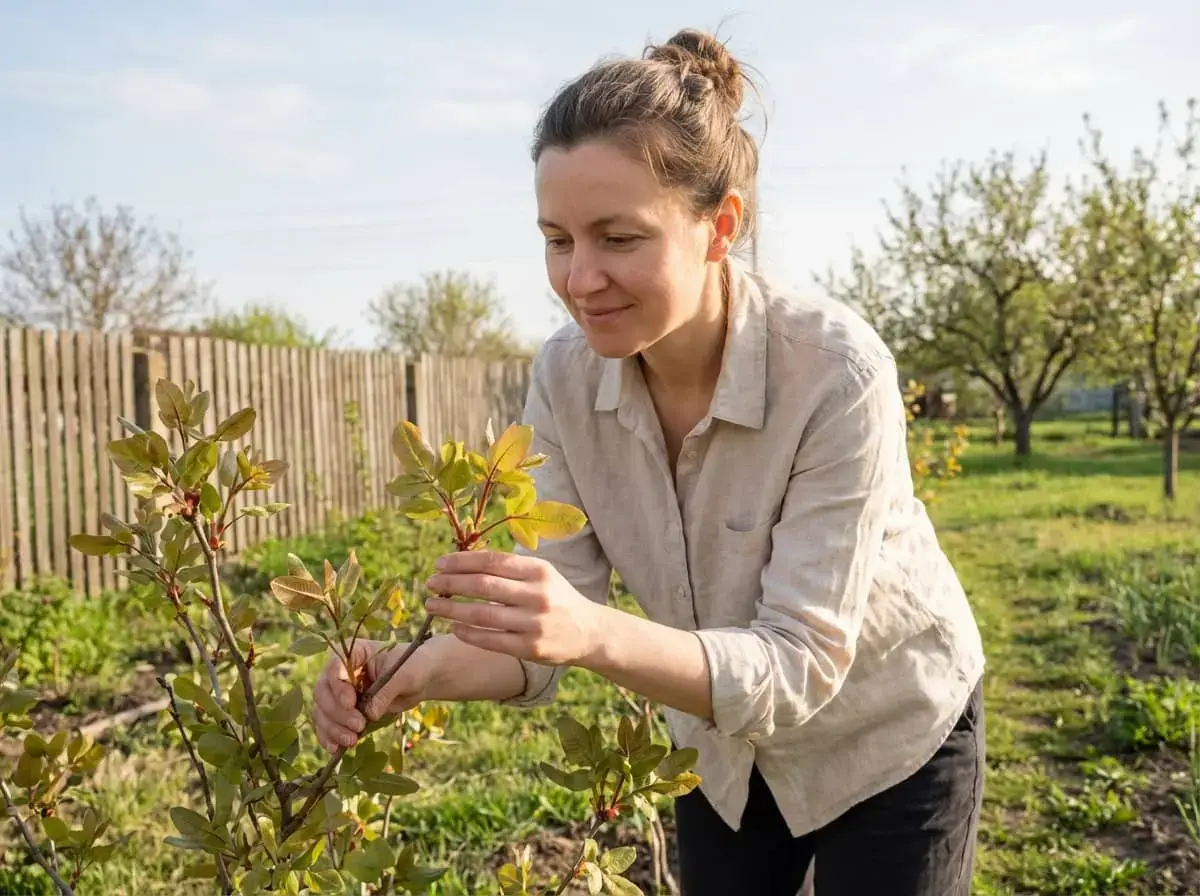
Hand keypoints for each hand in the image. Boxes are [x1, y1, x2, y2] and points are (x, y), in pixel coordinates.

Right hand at [311, 638, 430, 753]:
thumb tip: (369, 714)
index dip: (338, 688)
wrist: (420, 679)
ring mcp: (339, 693)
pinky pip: (327, 725)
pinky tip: (336, 749)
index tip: (351, 704)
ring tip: (351, 741)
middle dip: (337, 713)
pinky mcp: (343, 712)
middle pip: (323, 693)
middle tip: (358, 726)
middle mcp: (340, 672)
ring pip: (322, 711)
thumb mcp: (404, 674)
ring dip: (333, 728)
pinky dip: (329, 737)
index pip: (334, 668)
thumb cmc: (413, 667)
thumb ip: (385, 691)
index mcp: (353, 653)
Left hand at [423, 551, 602, 665]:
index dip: (461, 561)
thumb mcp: (541, 574)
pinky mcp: (530, 648)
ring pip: (481, 614)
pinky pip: (490, 640)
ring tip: (432, 606)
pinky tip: (453, 626)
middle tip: (430, 583)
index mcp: (539, 571)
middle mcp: (538, 595)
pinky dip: (467, 632)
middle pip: (483, 586)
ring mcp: (534, 624)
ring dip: (450, 609)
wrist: (589, 632)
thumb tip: (461, 563)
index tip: (439, 564)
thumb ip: (509, 569)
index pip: (492, 561)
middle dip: (450, 583)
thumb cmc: (556, 597)